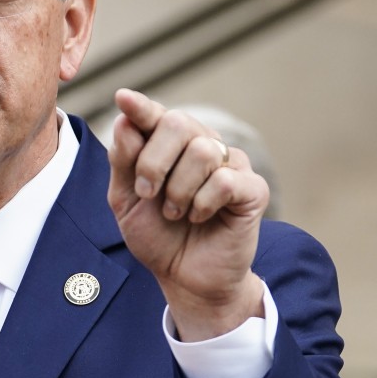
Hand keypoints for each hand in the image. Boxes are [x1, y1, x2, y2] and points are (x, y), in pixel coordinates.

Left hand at [107, 89, 268, 340]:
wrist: (185, 279)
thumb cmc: (158, 236)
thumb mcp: (126, 201)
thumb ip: (123, 161)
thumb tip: (125, 120)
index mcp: (170, 145)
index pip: (156, 114)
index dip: (142, 106)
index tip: (123, 98)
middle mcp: (203, 146)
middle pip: (178, 123)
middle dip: (154, 161)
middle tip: (148, 193)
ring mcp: (231, 165)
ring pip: (202, 151)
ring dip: (179, 190)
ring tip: (175, 212)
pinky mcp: (253, 189)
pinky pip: (225, 180)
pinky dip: (203, 203)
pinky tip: (200, 217)